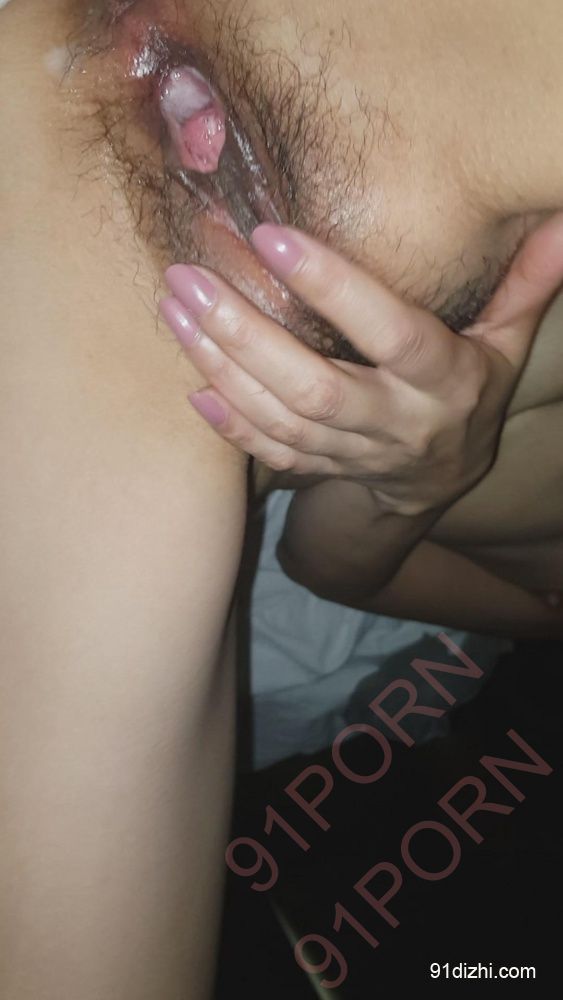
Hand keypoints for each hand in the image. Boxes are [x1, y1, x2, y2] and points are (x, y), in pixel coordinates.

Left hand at [159, 214, 562, 514]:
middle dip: (247, 335)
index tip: (273, 236)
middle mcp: (397, 424)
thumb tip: (560, 223)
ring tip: (173, 310)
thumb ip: (522, 286)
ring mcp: (354, 455)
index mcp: (443, 382)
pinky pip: (271, 456)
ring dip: (221, 367)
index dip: (334, 289)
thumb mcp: (503, 343)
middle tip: (189, 278)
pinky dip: (229, 426)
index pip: (390, 334)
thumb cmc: (467, 392)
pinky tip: (189, 384)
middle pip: (315, 388)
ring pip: (281, 420)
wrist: (437, 480)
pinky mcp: (321, 471)